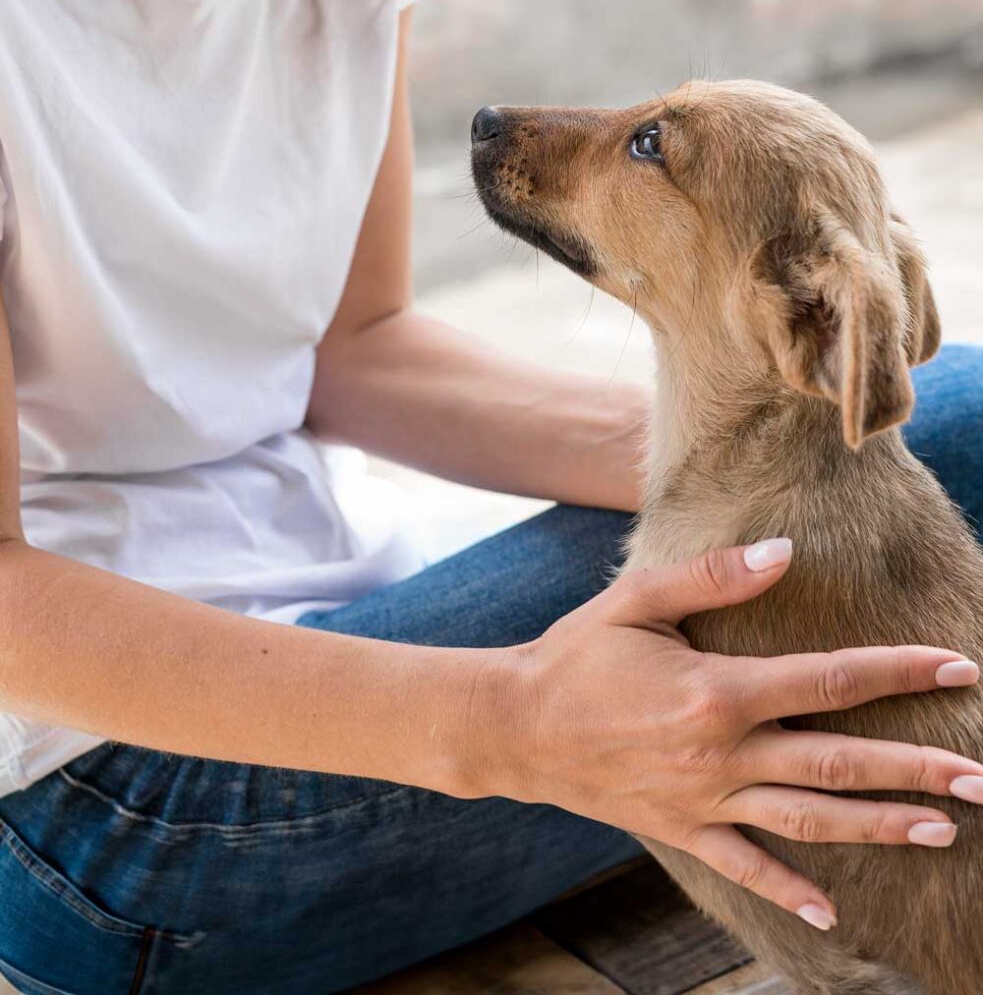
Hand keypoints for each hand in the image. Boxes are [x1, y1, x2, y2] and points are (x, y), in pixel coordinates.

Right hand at [488, 540, 982, 928]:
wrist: (516, 724)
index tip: (958, 668)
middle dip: (917, 766)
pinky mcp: (681, 829)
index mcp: (717, 690)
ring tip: (946, 829)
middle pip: (839, 760)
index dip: (899, 671)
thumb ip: (712, 576)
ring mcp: (704, 799)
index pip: (831, 679)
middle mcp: (721, 752)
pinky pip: (744, 867)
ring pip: (809, 817)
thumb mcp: (636, 600)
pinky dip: (790, 891)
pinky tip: (834, 914)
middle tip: (982, 775)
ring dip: (880, 823)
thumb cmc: (576, 654)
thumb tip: (785, 552)